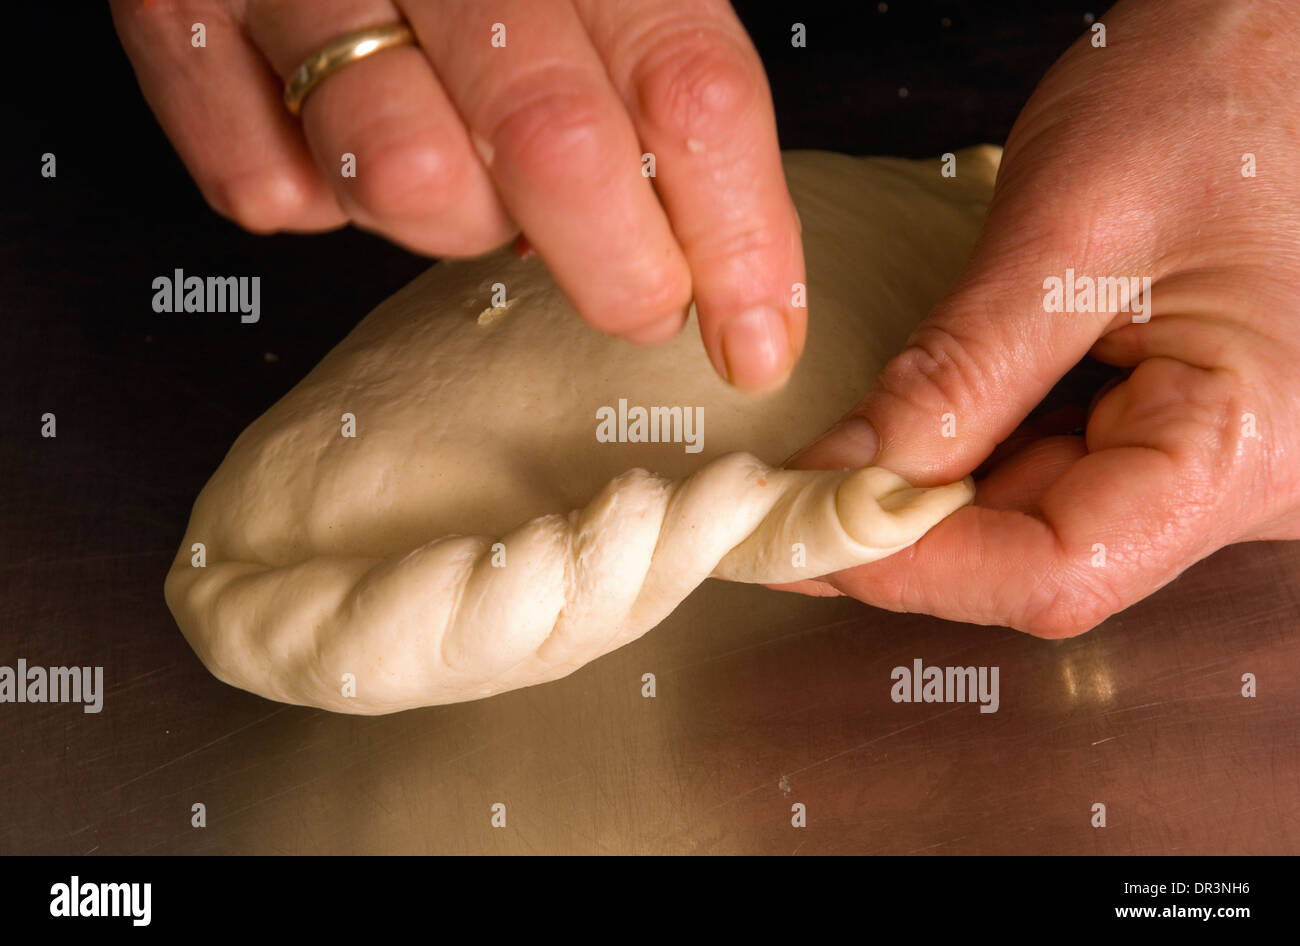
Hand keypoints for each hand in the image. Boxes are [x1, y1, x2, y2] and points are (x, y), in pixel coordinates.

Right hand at [110, 0, 803, 389]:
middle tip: (638, 304)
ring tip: (461, 171)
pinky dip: (319, 197)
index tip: (759, 336)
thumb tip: (678, 235)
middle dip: (614, 269)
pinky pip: (269, 191)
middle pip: (556, 147)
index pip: (689, 89)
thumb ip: (641, 66)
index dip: (738, 234)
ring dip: (455, 221)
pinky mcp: (178, 16)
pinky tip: (341, 147)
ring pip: (409, 185)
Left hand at [784, 0, 1299, 634]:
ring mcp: (1212, 459)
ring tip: (839, 458)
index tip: (800, 532)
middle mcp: (1248, 480)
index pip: (1056, 571)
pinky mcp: (1176, 424)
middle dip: (904, 529)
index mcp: (1248, 443)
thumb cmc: (1227, 91)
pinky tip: (919, 422)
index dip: (909, 565)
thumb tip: (847, 476)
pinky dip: (972, 452)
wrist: (1284, 37)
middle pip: (1039, 557)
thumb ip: (959, 371)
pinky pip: (1057, 469)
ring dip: (930, 493)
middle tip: (790, 498)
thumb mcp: (1070, 232)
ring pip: (1037, 521)